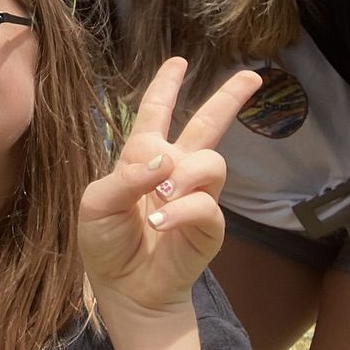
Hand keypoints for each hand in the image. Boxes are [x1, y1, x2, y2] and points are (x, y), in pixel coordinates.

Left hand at [79, 58, 260, 317]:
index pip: (155, 113)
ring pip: (210, 160)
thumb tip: (164, 159)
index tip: (178, 62)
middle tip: (253, 77)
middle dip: (229, 99)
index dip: (165, 86)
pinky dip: (182, 210)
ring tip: (162, 197)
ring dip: (184, 175)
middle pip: (207, 124)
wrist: (124, 287)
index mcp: (142, 158)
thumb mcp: (97, 203)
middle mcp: (173, 170)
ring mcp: (195, 195)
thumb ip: (126, 176)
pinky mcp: (209, 224)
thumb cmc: (106, 242)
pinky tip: (161, 223)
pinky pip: (206, 203)